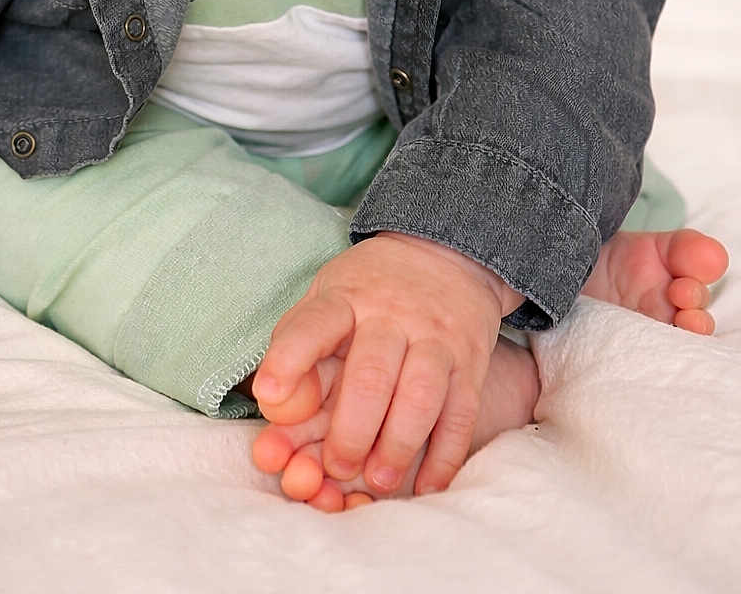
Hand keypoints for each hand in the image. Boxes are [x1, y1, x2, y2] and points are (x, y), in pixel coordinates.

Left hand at [252, 232, 518, 495]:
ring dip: (398, 445)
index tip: (270, 395)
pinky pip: (461, 413)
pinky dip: (445, 456)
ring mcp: (436, 336)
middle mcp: (392, 314)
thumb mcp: (327, 297)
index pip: (315, 323)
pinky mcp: (469, 361)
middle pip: (372, 373)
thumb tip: (271, 404)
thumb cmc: (368, 292)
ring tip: (378, 479)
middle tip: (336, 468)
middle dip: (351, 430)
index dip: (290, 358)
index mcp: (346, 296)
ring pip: (421, 395)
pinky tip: (425, 485)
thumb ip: (297, 344)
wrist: (442, 254)